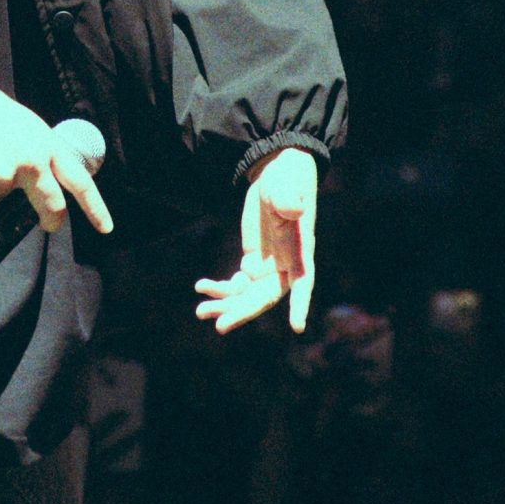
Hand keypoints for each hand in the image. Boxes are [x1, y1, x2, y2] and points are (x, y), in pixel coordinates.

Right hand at [0, 84, 112, 234]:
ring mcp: (8, 176)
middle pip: (51, 204)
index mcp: (48, 145)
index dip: (95, 207)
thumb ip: (42, 155)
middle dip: (51, 219)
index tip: (106, 227)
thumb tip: (44, 183)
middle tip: (49, 224)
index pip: (79, 181)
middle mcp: (33, 162)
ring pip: (7, 195)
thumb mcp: (30, 127)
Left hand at [195, 147, 317, 333]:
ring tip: (200, 311)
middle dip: (243, 312)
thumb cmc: (286, 179)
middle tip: (220, 326)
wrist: (276, 176)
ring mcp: (268, 266)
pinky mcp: (252, 262)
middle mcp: (286, 265)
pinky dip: (220, 288)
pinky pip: (237, 284)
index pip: (304, 281)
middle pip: (266, 298)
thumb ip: (288, 200)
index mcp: (300, 250)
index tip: (297, 328)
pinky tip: (201, 286)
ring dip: (226, 305)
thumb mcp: (286, 187)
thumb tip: (293, 209)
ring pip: (248, 296)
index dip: (300, 304)